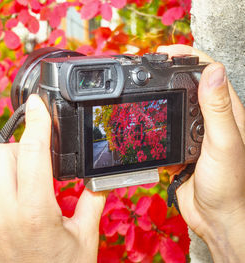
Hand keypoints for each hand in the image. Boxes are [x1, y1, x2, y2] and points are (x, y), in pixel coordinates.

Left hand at [0, 95, 106, 262]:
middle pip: (0, 153)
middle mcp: (3, 217)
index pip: (31, 153)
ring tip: (29, 180)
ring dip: (9, 165)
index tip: (38, 103)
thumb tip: (99, 175)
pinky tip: (16, 197)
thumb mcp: (85, 237)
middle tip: (40, 160)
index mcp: (35, 214)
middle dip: (20, 147)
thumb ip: (93, 199)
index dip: (37, 122)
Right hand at [158, 45, 244, 260]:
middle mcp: (211, 119)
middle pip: (189, 86)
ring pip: (174, 106)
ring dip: (160, 96)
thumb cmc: (229, 184)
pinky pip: (164, 129)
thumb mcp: (224, 143)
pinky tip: (144, 120)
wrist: (215, 218)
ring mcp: (194, 134)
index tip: (167, 52)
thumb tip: (213, 70)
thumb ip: (217, 109)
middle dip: (170, 73)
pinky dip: (154, 122)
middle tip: (149, 67)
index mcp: (227, 113)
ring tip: (142, 89)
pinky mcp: (180, 148)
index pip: (210, 73)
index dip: (190, 57)